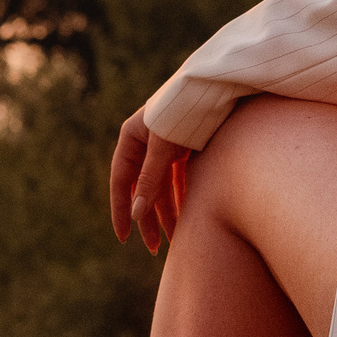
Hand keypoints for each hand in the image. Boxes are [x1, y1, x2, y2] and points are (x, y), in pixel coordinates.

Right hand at [109, 109, 190, 253]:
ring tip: (176, 240)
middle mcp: (146, 143)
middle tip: (155, 248)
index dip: (120, 210)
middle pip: (143, 188)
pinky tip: (190, 219)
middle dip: (148, 219)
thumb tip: (135, 214)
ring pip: (163, 187)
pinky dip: (184, 199)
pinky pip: (181, 180)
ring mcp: (167, 146)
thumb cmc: (184, 112)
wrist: (217, 88)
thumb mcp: (163, 146)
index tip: (123, 237)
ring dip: (169, 213)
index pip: (120, 181)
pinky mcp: (187, 149)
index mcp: (132, 138)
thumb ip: (149, 179)